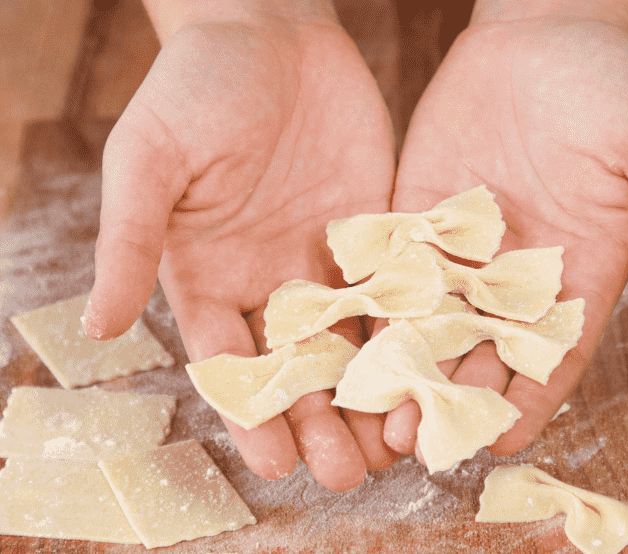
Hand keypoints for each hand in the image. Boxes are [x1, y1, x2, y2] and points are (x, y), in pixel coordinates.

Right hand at [84, 7, 398, 489]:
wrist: (269, 32)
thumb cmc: (196, 88)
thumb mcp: (149, 160)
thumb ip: (130, 241)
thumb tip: (98, 327)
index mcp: (211, 277)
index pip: (232, 361)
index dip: (253, 413)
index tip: (275, 462)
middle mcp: (271, 281)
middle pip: (299, 368)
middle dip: (320, 422)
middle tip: (350, 475)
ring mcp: (327, 261)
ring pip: (352, 342)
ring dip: (371, 395)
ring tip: (397, 445)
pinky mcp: (375, 233)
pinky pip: (396, 290)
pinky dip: (412, 332)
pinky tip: (435, 370)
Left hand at [384, 16, 627, 460]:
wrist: (547, 35)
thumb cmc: (617, 91)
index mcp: (577, 273)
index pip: (555, 352)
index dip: (533, 398)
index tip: (504, 442)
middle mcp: (516, 273)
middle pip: (485, 351)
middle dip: (456, 397)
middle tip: (422, 443)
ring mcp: (463, 246)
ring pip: (433, 320)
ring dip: (409, 366)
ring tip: (379, 411)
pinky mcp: (418, 212)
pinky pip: (394, 264)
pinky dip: (376, 301)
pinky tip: (351, 337)